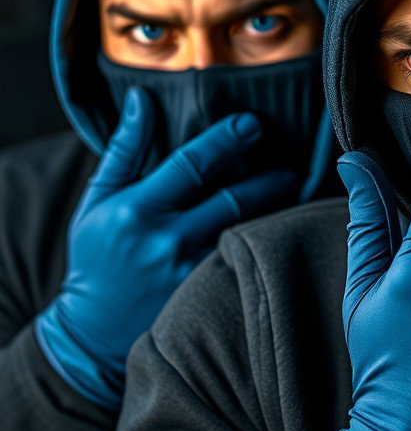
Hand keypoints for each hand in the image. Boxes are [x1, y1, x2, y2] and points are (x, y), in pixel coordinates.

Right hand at [35, 87, 296, 408]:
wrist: (93, 333)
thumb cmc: (99, 257)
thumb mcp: (99, 200)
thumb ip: (124, 148)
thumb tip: (141, 97)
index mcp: (136, 210)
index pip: (191, 164)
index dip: (226, 140)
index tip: (253, 122)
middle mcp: (167, 241)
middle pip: (233, 199)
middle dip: (269, 176)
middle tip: (292, 161)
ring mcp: (192, 273)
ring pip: (248, 231)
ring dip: (278, 208)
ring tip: (297, 188)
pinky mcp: (209, 297)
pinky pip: (247, 260)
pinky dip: (268, 241)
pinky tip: (288, 227)